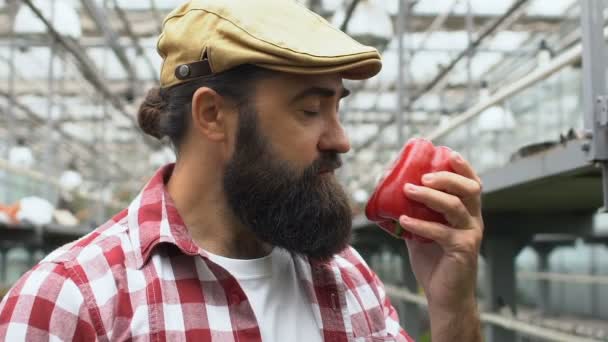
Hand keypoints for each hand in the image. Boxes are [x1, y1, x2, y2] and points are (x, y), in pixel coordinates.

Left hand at [398, 151, 483, 309]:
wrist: (444, 296)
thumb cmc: (434, 263)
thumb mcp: (422, 232)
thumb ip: (414, 214)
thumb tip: (387, 195)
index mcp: (467, 213)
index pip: (472, 184)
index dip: (463, 167)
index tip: (447, 154)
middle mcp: (473, 221)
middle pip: (470, 189)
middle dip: (447, 177)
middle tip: (422, 176)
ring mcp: (470, 235)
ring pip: (455, 206)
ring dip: (429, 195)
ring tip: (408, 190)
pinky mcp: (462, 250)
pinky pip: (441, 232)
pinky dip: (421, 223)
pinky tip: (403, 220)